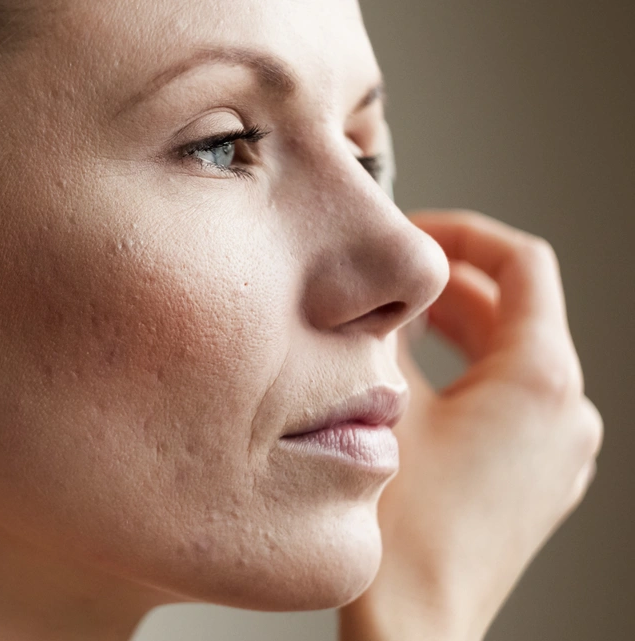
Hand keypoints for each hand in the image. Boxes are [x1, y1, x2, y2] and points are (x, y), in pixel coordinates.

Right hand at [339, 211, 602, 640]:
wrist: (417, 623)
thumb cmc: (407, 533)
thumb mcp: (382, 403)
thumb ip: (386, 332)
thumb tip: (379, 290)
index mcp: (540, 380)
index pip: (521, 264)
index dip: (463, 235)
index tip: (417, 237)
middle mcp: (566, 412)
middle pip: (516, 311)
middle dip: (449, 287)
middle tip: (391, 282)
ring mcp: (559, 452)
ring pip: (512, 359)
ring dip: (456, 332)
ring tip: (393, 330)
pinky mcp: (539, 481)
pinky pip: (512, 404)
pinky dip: (468, 378)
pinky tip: (413, 389)